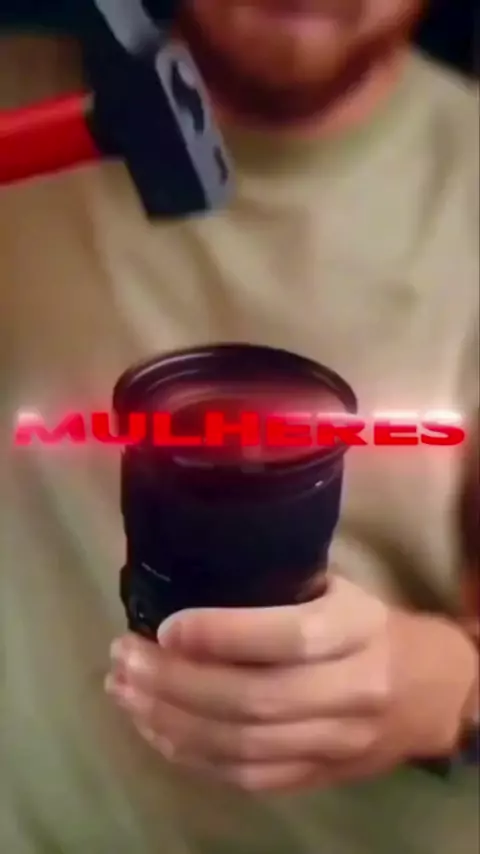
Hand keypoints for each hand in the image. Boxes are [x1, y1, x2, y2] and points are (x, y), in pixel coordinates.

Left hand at [105, 577, 477, 791]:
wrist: (429, 692)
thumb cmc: (368, 626)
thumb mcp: (338, 590)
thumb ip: (278, 588)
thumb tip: (185, 576)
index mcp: (358, 630)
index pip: (291, 637)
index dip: (223, 634)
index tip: (166, 627)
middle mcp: (353, 691)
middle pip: (255, 700)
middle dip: (176, 683)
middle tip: (125, 659)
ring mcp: (337, 744)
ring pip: (244, 746)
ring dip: (171, 721)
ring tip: (124, 692)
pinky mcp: (320, 778)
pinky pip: (248, 777)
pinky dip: (193, 757)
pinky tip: (155, 730)